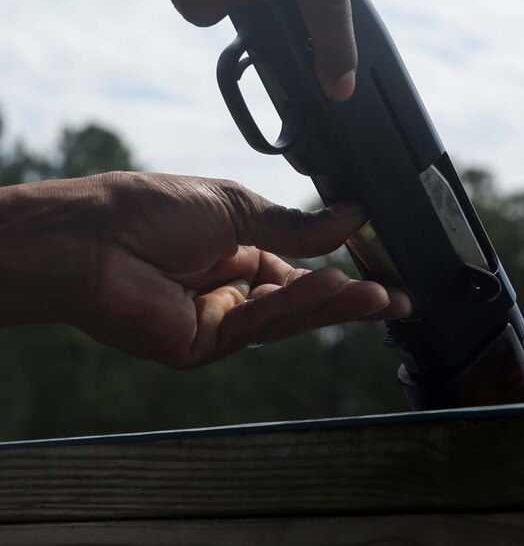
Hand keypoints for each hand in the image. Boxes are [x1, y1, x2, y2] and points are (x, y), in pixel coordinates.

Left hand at [0, 173, 410, 366]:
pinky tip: (333, 287)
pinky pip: (259, 325)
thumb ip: (294, 223)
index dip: (335, 271)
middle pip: (298, 299)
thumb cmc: (153, 209)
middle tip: (398, 299)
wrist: (97, 234)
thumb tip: (352, 214)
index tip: (378, 268)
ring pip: (286, 318)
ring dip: (332, 305)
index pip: (296, 268)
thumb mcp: (235, 207)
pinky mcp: (203, 344)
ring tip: (377, 295)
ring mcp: (217, 319)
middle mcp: (228, 288)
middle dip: (348, 300)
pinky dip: (296, 305)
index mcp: (233, 251)